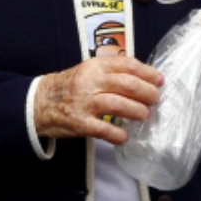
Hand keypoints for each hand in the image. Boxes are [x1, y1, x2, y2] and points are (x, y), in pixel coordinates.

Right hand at [34, 55, 162, 144]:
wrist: (40, 101)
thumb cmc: (70, 86)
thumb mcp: (88, 70)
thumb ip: (111, 71)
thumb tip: (142, 78)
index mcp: (95, 66)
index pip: (127, 65)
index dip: (147, 72)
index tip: (159, 80)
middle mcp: (90, 82)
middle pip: (127, 84)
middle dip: (147, 92)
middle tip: (155, 99)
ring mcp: (85, 103)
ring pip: (119, 104)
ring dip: (138, 111)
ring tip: (145, 115)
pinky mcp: (80, 123)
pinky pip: (104, 130)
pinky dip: (119, 134)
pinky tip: (125, 136)